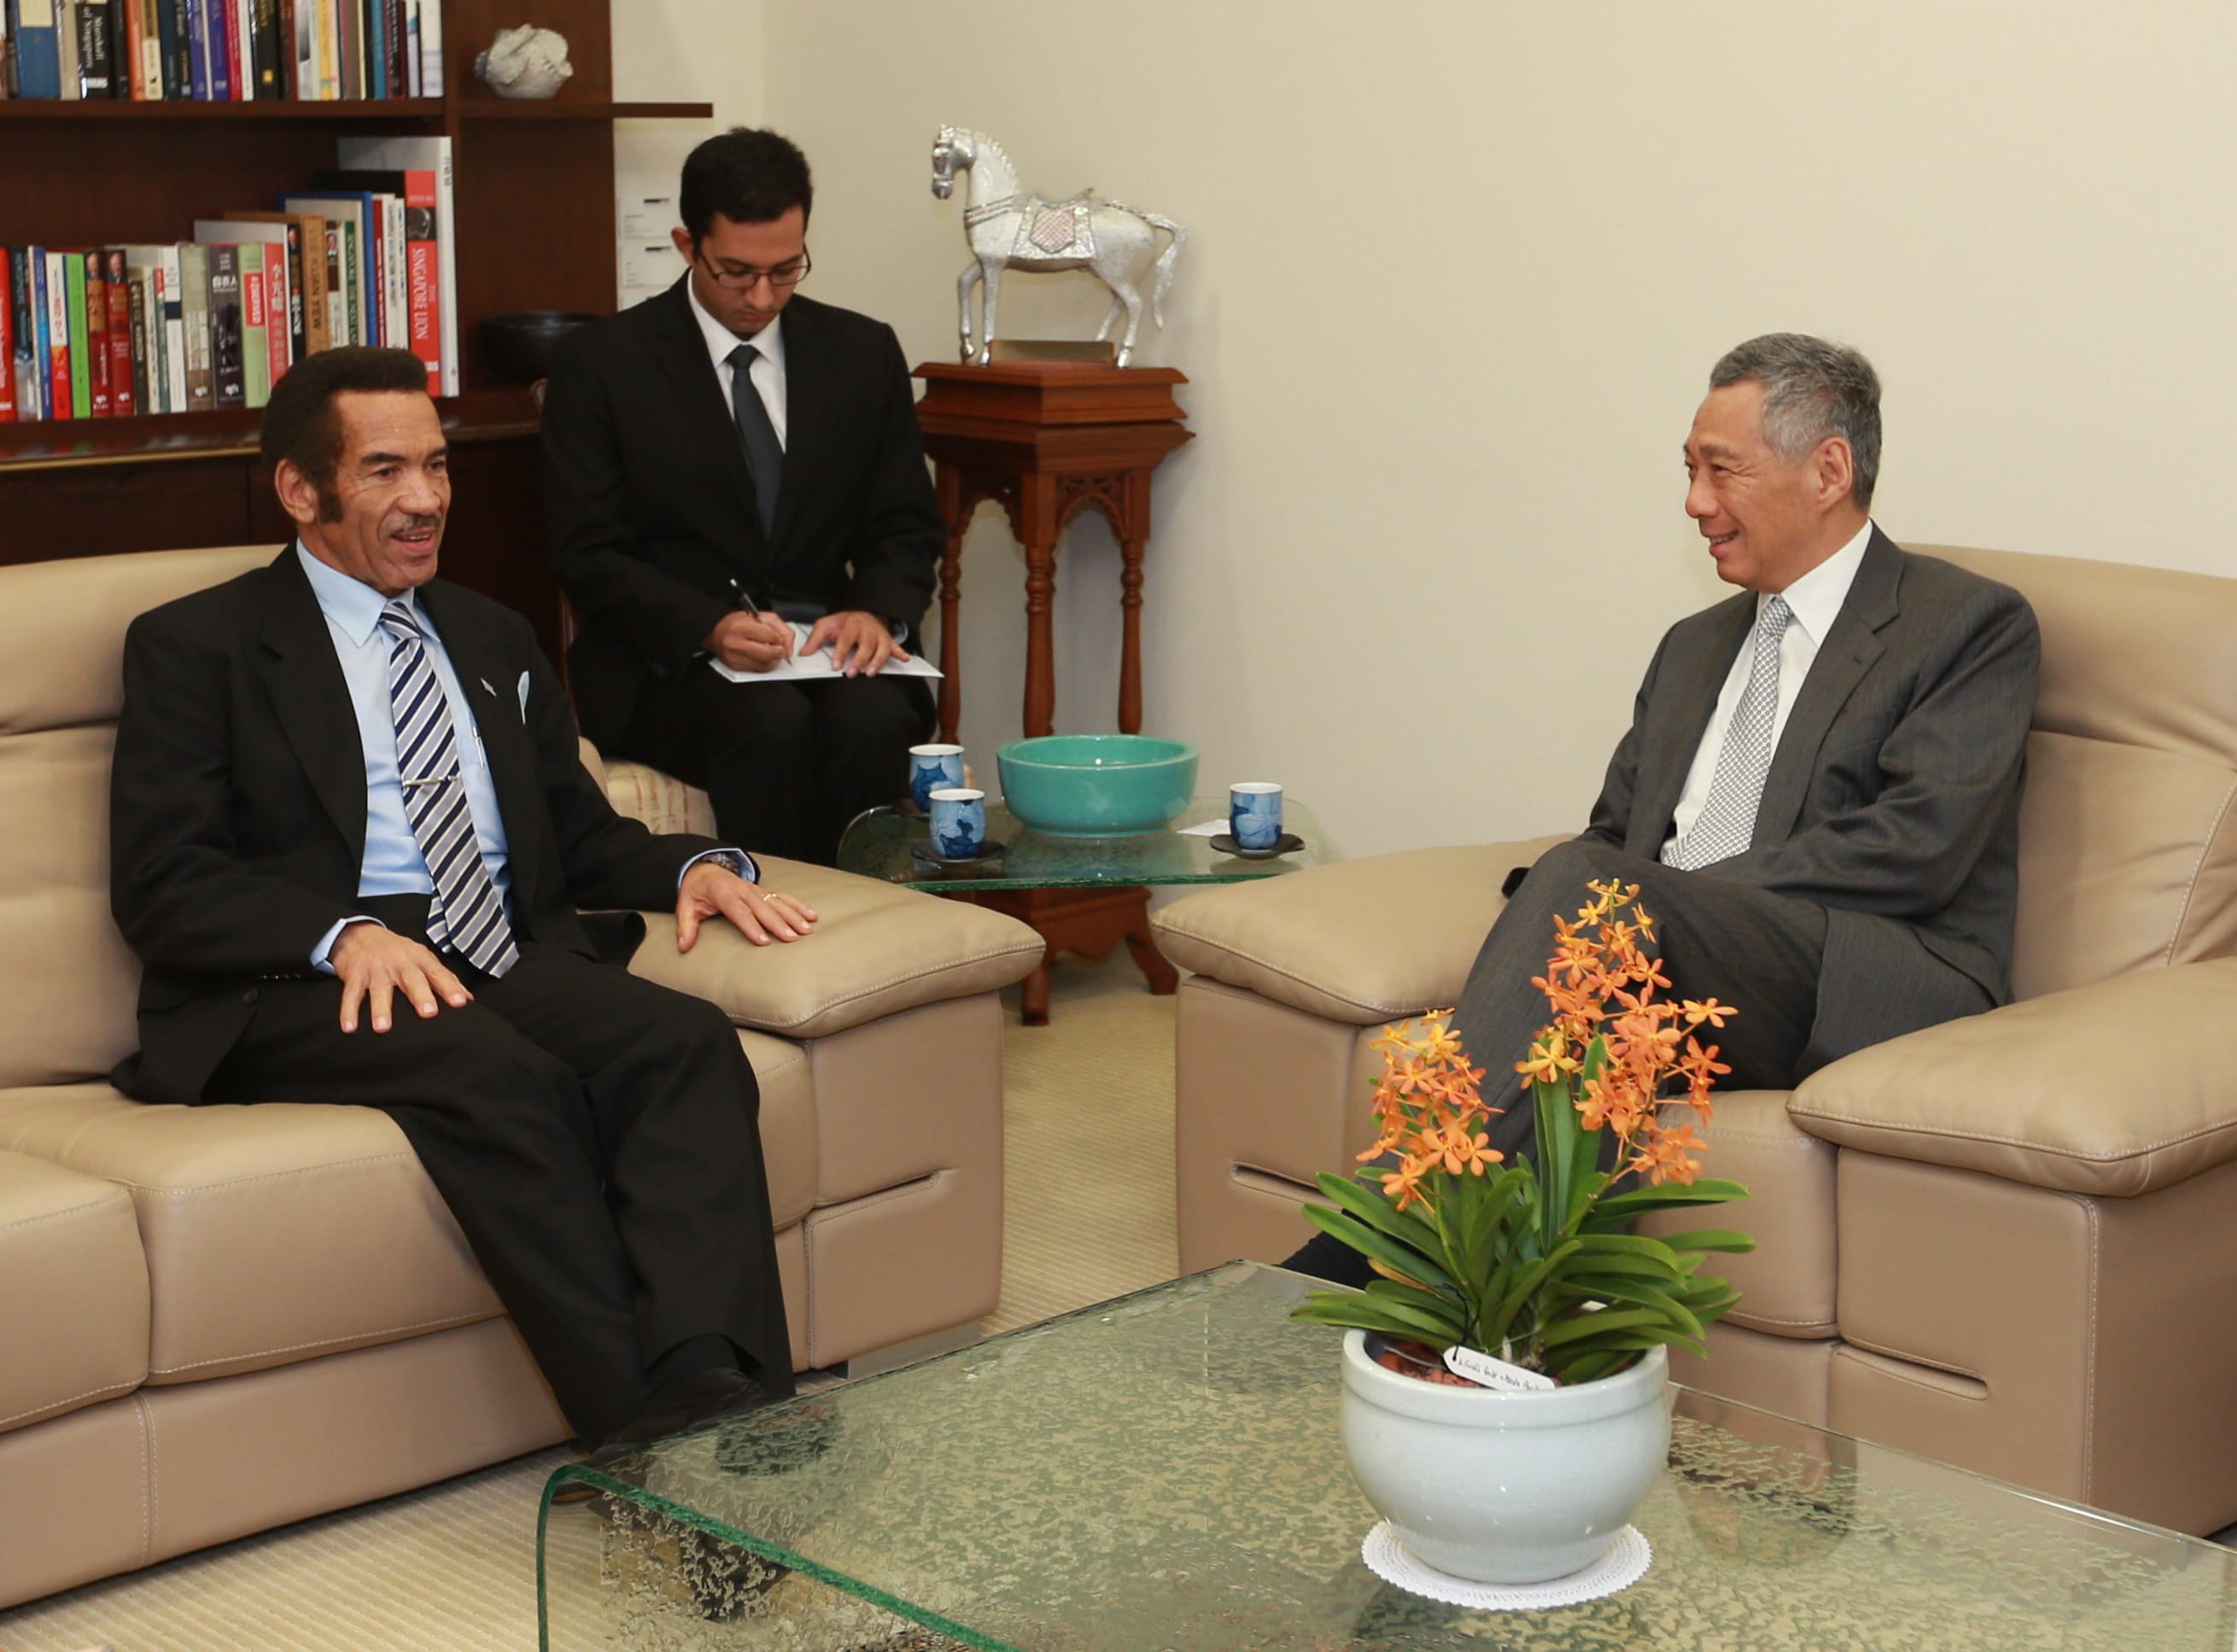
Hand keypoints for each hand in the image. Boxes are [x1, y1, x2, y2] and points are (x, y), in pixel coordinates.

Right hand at [329, 921, 471, 1032]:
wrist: (359, 934)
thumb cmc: (399, 953)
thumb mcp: (422, 960)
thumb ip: (444, 978)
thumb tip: (469, 998)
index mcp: (420, 959)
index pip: (438, 973)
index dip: (450, 988)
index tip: (461, 1003)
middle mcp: (400, 962)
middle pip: (412, 979)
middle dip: (420, 996)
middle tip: (429, 1014)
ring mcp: (376, 968)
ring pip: (379, 989)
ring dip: (381, 1008)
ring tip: (382, 1028)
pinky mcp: (355, 975)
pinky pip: (351, 994)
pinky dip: (348, 1011)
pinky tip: (349, 1028)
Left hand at [676, 860, 819, 950]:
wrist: (704, 868)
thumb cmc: (696, 891)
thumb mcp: (685, 906)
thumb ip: (686, 926)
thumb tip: (683, 946)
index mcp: (723, 894)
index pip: (739, 912)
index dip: (752, 926)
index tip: (764, 941)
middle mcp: (743, 890)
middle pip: (763, 908)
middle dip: (779, 923)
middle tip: (791, 938)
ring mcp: (755, 889)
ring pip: (777, 902)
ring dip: (793, 915)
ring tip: (806, 929)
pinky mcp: (763, 890)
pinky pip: (783, 897)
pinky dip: (798, 905)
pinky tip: (811, 915)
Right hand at [704, 609, 795, 672]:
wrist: (716, 633)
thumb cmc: (737, 624)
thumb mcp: (760, 617)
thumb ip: (780, 628)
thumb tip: (789, 648)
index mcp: (741, 627)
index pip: (769, 636)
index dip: (778, 637)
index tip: (777, 637)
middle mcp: (736, 643)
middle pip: (767, 654)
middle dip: (779, 652)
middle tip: (779, 649)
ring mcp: (734, 657)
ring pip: (764, 665)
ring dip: (774, 660)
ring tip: (772, 652)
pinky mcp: (735, 667)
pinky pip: (757, 670)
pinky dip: (765, 665)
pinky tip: (764, 658)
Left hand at [804, 610, 908, 676]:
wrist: (862, 612)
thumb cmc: (844, 622)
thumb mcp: (826, 625)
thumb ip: (815, 639)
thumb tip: (804, 654)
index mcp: (851, 624)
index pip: (845, 639)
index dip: (841, 653)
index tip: (836, 666)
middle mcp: (867, 628)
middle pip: (866, 645)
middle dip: (859, 661)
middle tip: (851, 674)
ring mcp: (879, 634)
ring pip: (882, 648)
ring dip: (877, 661)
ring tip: (870, 673)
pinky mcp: (887, 640)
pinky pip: (896, 647)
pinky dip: (901, 653)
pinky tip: (905, 659)